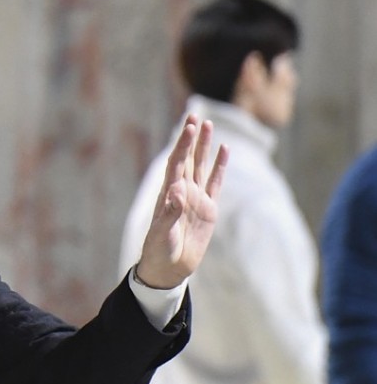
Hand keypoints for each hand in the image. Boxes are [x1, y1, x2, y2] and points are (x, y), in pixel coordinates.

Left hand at [136, 113, 226, 288]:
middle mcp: (181, 192)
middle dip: (190, 138)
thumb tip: (177, 192)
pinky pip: (215, 182)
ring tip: (207, 124)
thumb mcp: (162, 235)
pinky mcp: (208, 208)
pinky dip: (219, 166)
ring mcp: (196, 199)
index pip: (176, 165)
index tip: (188, 127)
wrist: (169, 269)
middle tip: (194, 114)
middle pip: (187, 159)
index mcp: (168, 196)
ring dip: (203, 146)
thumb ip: (170, 214)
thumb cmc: (159, 252)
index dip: (182, 146)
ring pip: (200, 166)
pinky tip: (224, 149)